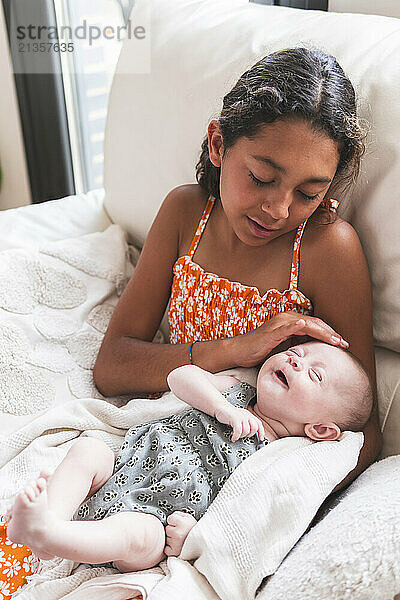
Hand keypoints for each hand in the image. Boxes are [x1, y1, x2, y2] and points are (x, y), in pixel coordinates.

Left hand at [164, 511, 196, 556]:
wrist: (203, 543)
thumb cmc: (196, 531)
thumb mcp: (189, 518)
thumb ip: (178, 514)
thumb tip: (170, 517)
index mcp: (181, 523)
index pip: (169, 519)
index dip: (174, 521)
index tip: (179, 524)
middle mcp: (177, 533)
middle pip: (167, 529)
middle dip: (172, 530)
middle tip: (181, 532)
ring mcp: (175, 544)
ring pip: (166, 538)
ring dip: (171, 539)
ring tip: (180, 539)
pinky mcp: (174, 552)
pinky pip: (166, 549)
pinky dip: (169, 548)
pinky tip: (177, 545)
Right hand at [215, 404, 264, 441]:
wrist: (220, 407)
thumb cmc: (229, 414)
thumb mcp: (240, 417)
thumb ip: (246, 423)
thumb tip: (250, 433)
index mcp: (249, 415)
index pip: (259, 424)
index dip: (261, 432)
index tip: (260, 438)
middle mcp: (247, 415)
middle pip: (254, 428)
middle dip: (249, 435)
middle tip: (242, 436)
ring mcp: (241, 417)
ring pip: (246, 431)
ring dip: (241, 436)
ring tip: (236, 435)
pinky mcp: (235, 419)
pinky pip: (238, 431)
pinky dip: (236, 436)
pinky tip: (233, 437)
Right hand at [229, 311, 348, 367]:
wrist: (239, 352)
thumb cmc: (260, 351)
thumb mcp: (284, 348)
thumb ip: (297, 346)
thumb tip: (314, 354)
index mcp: (290, 323)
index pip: (316, 326)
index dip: (330, 334)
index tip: (342, 344)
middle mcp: (286, 319)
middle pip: (315, 323)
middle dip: (331, 334)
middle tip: (344, 344)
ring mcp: (279, 324)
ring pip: (306, 324)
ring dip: (322, 332)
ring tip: (334, 339)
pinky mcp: (271, 331)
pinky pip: (286, 327)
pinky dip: (297, 325)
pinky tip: (305, 325)